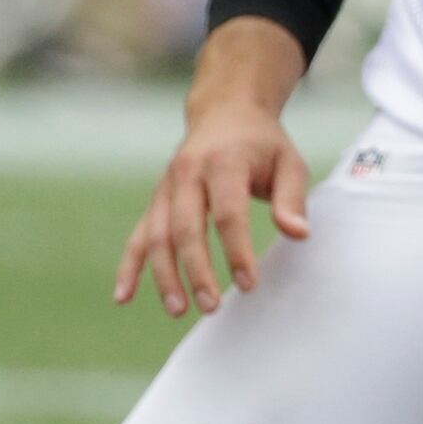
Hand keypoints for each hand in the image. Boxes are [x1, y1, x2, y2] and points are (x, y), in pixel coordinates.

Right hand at [114, 19, 312, 317]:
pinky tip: (123, 297)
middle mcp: (188, 173)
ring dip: (163, 275)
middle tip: (211, 306)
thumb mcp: (289, 162)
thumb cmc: (263, 144)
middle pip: (186, 228)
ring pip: (156, 235)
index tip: (248, 284)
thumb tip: (299, 235)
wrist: (226, 113)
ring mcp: (167, 187)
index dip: (236, 251)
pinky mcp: (156, 200)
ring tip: (178, 310)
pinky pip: (137, 235)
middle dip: (196, 270)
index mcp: (224, 161)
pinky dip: (129, 266)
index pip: (228, 212)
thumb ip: (292, 198)